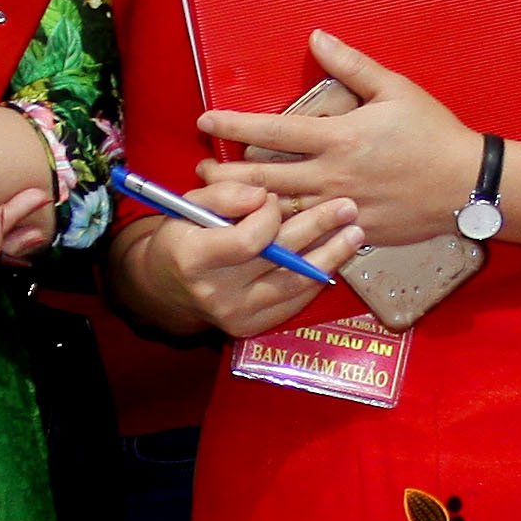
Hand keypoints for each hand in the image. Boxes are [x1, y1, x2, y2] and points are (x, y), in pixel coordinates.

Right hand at [129, 174, 363, 339]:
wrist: (166, 285)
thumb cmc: (181, 236)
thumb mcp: (189, 204)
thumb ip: (224, 193)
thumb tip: (263, 194)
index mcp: (194, 258)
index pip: (248, 240)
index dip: (269, 216)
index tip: (274, 197)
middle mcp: (216, 293)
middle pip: (279, 261)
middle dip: (317, 228)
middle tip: (348, 206)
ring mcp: (235, 315)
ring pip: (294, 283)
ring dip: (330, 256)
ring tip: (355, 233)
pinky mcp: (251, 327)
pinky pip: (293, 301)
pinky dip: (315, 278)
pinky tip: (334, 257)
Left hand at [190, 32, 474, 241]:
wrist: (468, 184)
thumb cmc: (433, 132)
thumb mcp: (395, 89)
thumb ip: (351, 65)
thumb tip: (316, 38)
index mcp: (339, 137)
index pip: (273, 131)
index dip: (234, 126)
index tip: (205, 121)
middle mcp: (334, 175)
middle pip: (264, 179)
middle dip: (225, 178)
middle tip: (199, 176)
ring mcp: (343, 208)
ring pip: (281, 213)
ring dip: (246, 209)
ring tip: (218, 205)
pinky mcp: (355, 232)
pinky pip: (312, 236)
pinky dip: (282, 234)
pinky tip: (262, 233)